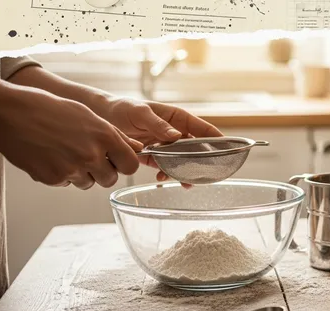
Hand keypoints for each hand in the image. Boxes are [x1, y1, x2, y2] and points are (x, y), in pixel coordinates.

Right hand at [0, 83, 141, 189]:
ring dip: (82, 173)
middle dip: (103, 171)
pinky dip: (62, 174)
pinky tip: (51, 156)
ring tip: (66, 152)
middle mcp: (91, 156)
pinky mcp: (53, 179)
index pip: (131, 165)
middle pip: (110, 179)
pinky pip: (66, 184)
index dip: (125, 163)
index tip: (118, 159)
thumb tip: (136, 148)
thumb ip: (115, 135)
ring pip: (88, 183)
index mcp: (104, 137)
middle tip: (88, 156)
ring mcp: (71, 169)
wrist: (10, 113)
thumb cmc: (48, 108)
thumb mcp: (87, 115)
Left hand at [96, 97, 223, 182]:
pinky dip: (167, 174)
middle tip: (205, 174)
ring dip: (184, 172)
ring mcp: (166, 145)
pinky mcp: (155, 156)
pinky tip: (162, 179)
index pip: (203, 129)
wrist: (101, 118)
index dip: (217, 139)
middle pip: (196, 149)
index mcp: (177, 118)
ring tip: (185, 183)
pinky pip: (166, 167)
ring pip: (183, 161)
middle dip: (202, 162)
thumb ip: (158, 125)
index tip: (228, 149)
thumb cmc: (122, 108)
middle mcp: (175, 132)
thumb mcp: (140, 113)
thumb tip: (176, 137)